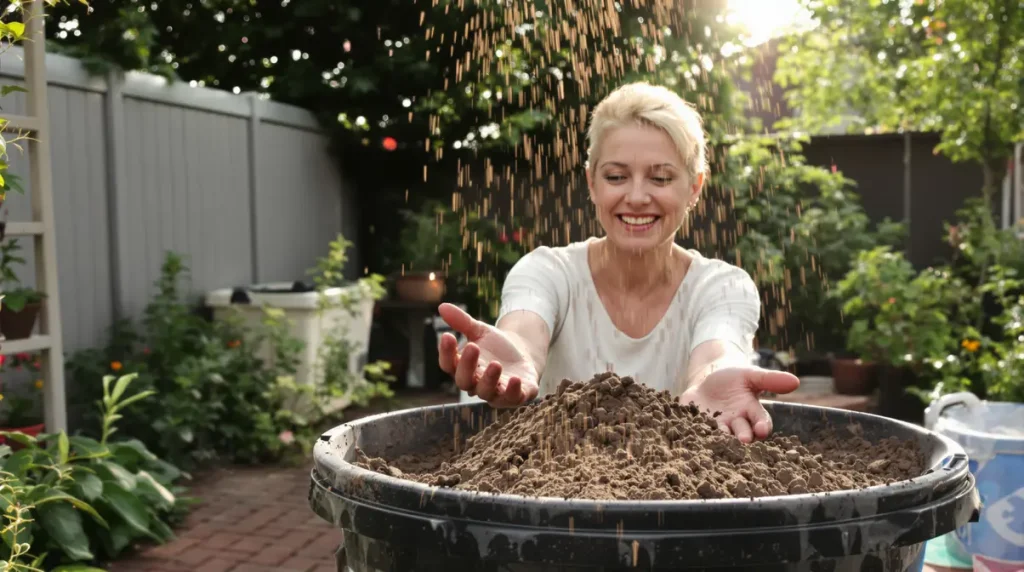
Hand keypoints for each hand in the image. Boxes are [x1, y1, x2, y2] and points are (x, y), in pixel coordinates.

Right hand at [437, 303, 539, 407]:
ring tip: (495, 364)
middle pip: (464, 381)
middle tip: (472, 347)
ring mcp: (495, 393)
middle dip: (467, 366)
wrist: (523, 356)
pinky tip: (515, 379)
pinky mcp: (516, 396)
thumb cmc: (496, 346)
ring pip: (486, 392)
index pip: (448, 364)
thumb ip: (462, 322)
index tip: (447, 336)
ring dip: (489, 379)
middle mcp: (475, 384)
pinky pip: (512, 398)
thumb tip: (442, 306)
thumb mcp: (480, 331)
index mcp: (463, 368)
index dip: (446, 352)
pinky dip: (513, 391)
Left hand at [680, 366, 798, 442]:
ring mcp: (715, 425)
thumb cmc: (734, 379)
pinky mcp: (695, 424)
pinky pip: (695, 428)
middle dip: (743, 436)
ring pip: (720, 435)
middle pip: (741, 432)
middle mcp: (734, 423)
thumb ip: (770, 379)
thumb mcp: (751, 374)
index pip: (760, 421)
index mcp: (750, 412)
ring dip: (720, 438)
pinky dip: (693, 430)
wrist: (707, 379)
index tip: (762, 429)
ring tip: (720, 438)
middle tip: (744, 440)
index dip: (762, 426)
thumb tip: (796, 381)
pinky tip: (691, 431)